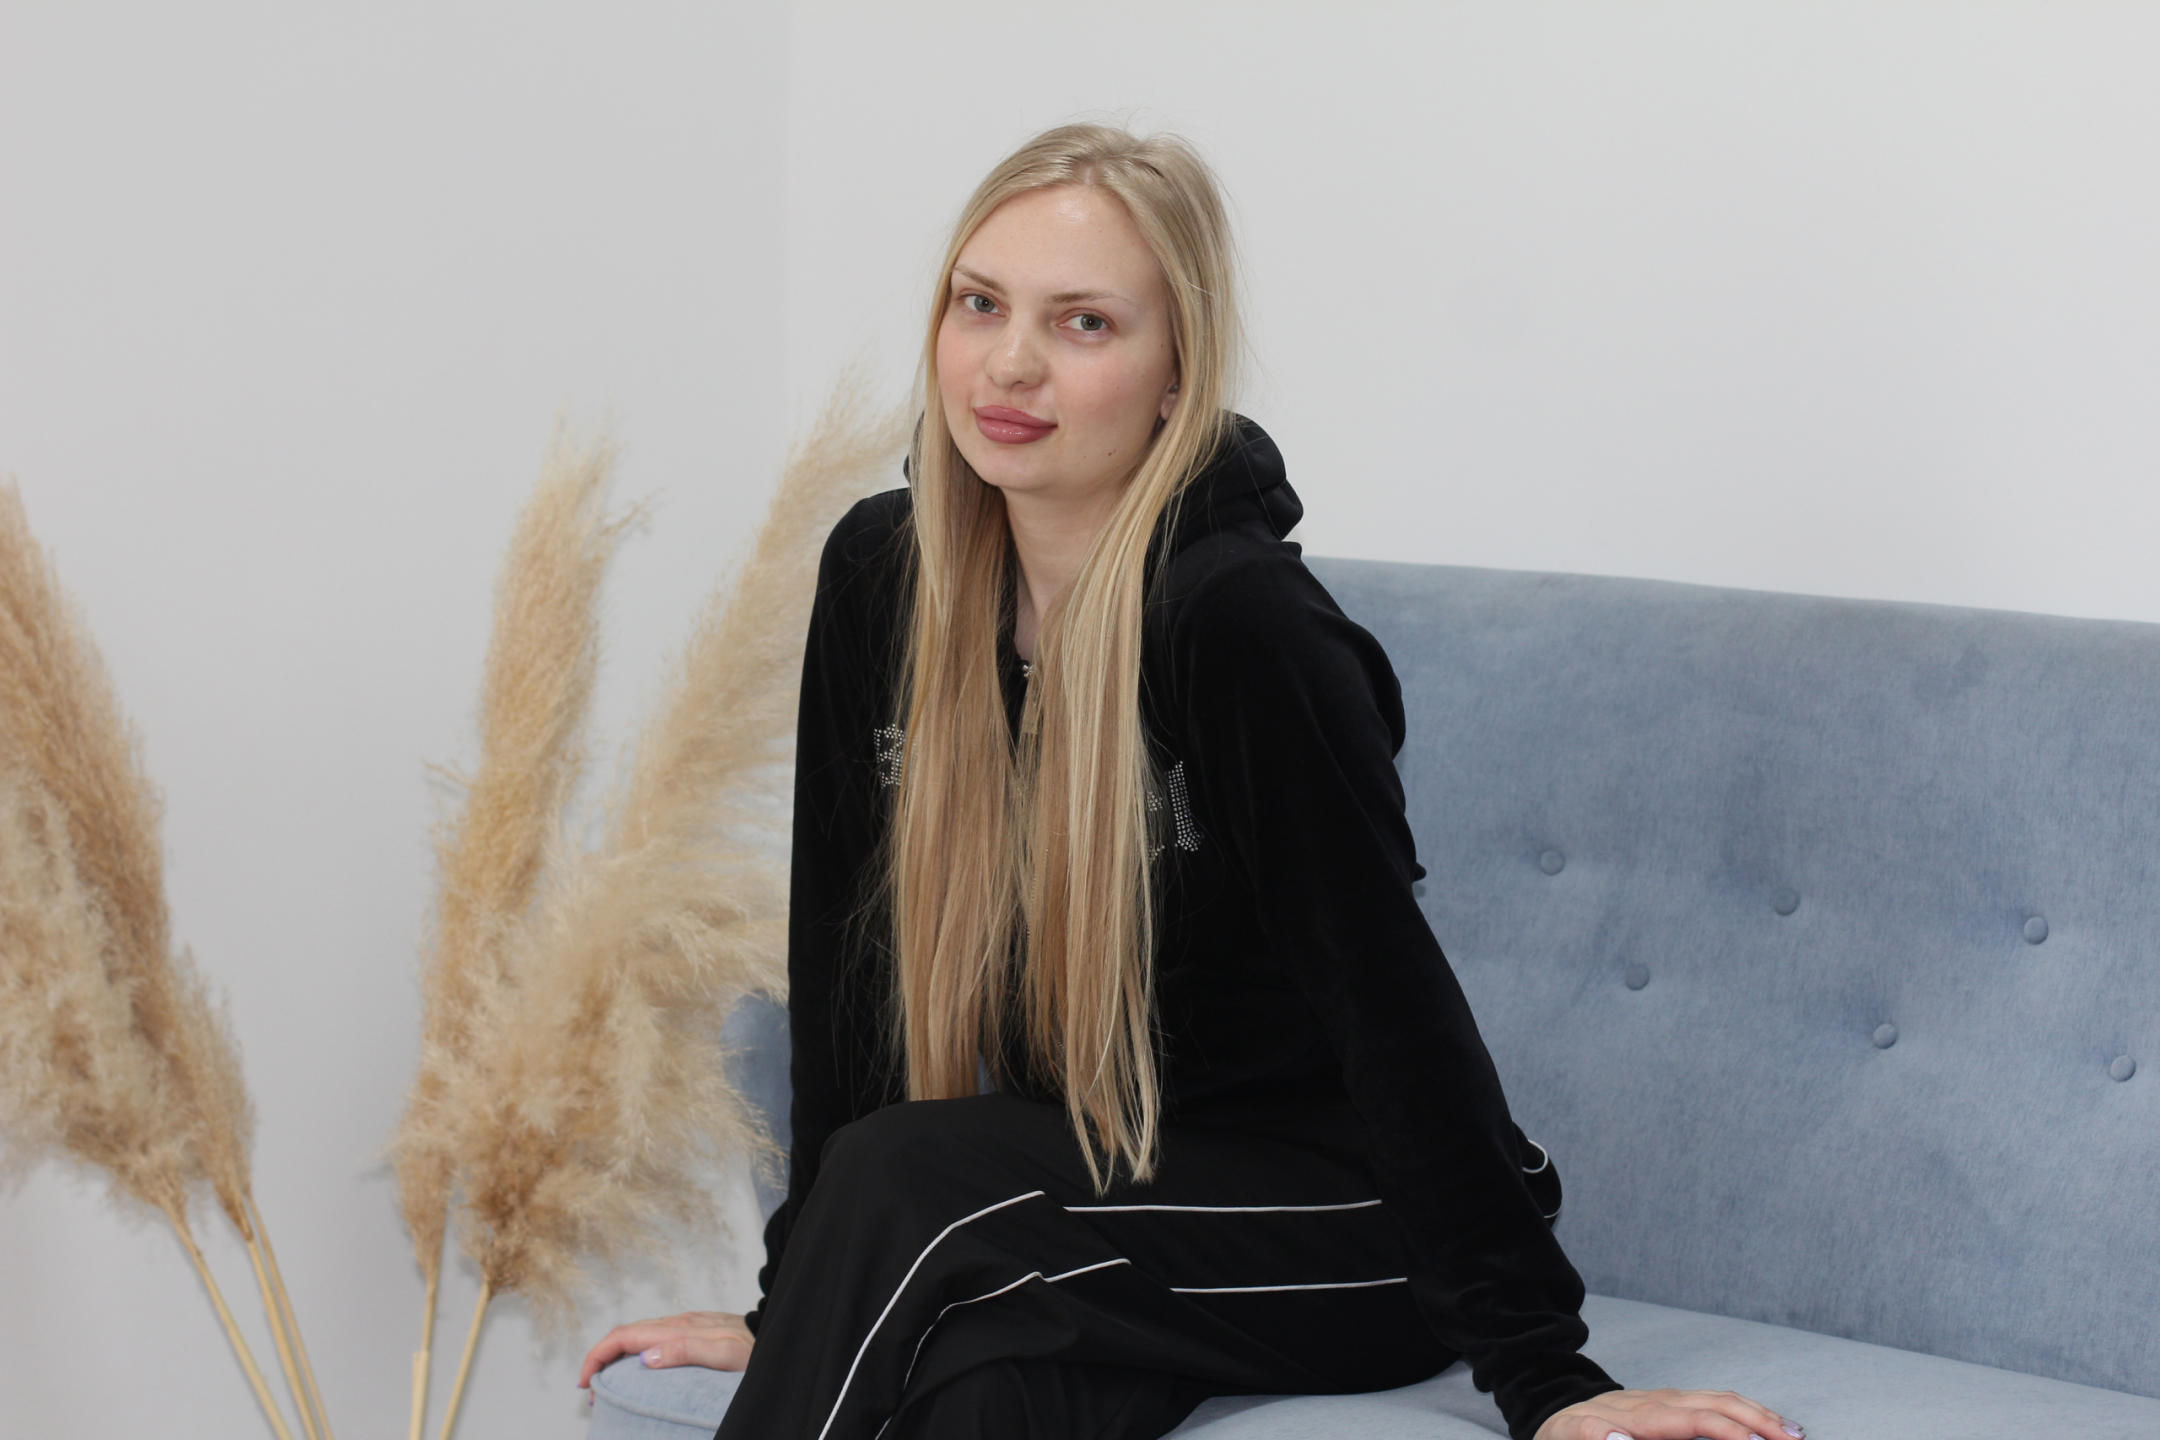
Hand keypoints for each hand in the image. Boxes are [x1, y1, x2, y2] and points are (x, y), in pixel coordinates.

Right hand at [576, 1310, 754, 1390]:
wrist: (780, 1335)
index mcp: (678, 1328)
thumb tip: (645, 1357)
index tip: (585, 1382)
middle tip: (593, 1394)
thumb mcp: (724, 1354)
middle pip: (627, 1335)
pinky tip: (642, 1373)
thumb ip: (686, 1351)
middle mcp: (679, 1323)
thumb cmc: (755, 1349)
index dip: (598, 1356)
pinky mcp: (696, 1332)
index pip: (625, 1335)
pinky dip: (637, 1356)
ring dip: (618, 1359)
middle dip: (602, 1360)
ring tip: (611, 1388)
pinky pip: (657, 1341)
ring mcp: (687, 1326)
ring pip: (640, 1338)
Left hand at [1534, 1388, 1802, 1439]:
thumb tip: (1618, 1438)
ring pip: (1720, 1399)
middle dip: (1757, 1423)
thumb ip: (1595, 1437)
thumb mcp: (1571, 1436)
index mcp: (1638, 1414)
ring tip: (1792, 1433)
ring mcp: (1667, 1398)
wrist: (1557, 1413)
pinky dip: (1745, 1409)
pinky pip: (1714, 1400)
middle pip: (1716, 1405)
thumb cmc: (1567, 1434)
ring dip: (1758, 1414)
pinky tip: (1767, 1421)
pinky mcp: (1671, 1402)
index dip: (1727, 1431)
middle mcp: (1658, 1401)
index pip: (1692, 1420)